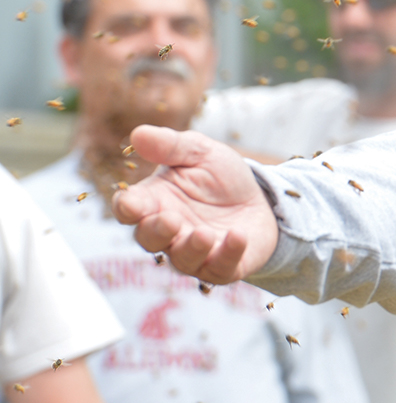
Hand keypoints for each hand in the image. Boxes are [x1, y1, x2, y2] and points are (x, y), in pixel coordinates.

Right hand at [112, 126, 278, 284]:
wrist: (262, 198)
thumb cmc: (221, 177)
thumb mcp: (200, 152)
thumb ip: (171, 146)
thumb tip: (138, 134)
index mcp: (154, 202)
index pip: (129, 209)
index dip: (127, 208)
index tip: (131, 203)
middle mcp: (168, 232)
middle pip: (149, 239)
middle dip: (156, 231)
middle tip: (170, 219)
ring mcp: (194, 253)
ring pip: (182, 260)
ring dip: (192, 248)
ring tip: (205, 233)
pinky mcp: (223, 266)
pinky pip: (220, 268)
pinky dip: (228, 254)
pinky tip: (238, 236)